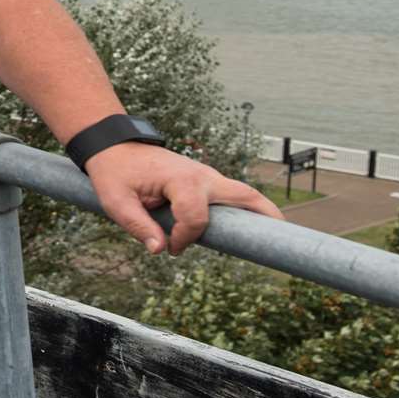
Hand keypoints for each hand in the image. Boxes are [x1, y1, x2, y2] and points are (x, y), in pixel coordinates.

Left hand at [84, 142, 282, 254]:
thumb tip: (160, 251)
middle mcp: (202, 176)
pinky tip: (261, 227)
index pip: (195, 217)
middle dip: (265, 217)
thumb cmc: (115, 173)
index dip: (185, 238)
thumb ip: (138, 226)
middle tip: (283, 241)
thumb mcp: (116, 201)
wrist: (116, 147)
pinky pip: (234, 195)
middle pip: (243, 196)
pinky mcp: (207, 182)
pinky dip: (249, 209)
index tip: (170, 247)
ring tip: (283, 236)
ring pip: (245, 194)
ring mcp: (208, 177)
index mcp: (180, 179)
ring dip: (262, 213)